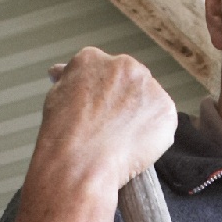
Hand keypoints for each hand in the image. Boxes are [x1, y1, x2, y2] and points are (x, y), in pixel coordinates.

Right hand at [27, 48, 178, 204]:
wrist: (80, 163)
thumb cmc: (63, 136)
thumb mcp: (55, 97)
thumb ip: (68, 81)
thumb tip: (61, 71)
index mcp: (93, 59)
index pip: (102, 71)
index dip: (100, 95)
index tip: (97, 112)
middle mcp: (124, 65)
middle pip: (129, 82)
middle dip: (123, 102)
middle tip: (109, 129)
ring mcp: (149, 87)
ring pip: (148, 101)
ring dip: (140, 117)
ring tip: (120, 141)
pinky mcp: (166, 110)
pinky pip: (162, 122)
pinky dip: (154, 136)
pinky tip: (134, 148)